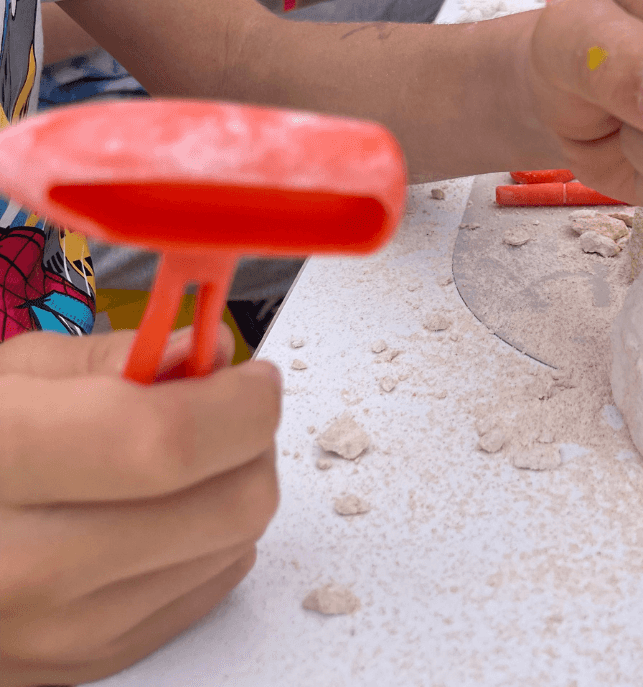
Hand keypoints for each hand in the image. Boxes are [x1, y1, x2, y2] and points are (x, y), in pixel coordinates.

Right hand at [0, 327, 281, 685]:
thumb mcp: (12, 374)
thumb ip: (115, 357)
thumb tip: (207, 352)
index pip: (166, 443)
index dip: (238, 403)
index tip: (254, 380)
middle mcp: (22, 566)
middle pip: (226, 506)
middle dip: (252, 444)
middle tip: (229, 413)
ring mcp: (54, 630)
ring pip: (235, 548)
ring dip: (236, 489)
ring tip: (185, 461)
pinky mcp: (81, 663)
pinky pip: (206, 592)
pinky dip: (211, 541)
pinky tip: (166, 511)